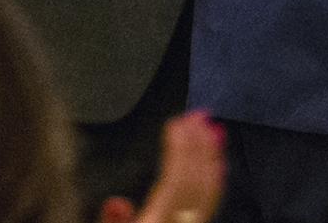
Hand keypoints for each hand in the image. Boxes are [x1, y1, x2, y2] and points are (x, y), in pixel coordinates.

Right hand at [99, 110, 225, 222]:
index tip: (177, 123)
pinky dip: (216, 180)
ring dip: (211, 156)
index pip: (175, 182)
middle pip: (196, 181)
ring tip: (211, 129)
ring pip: (209, 191)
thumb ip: (109, 222)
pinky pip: (211, 204)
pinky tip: (218, 165)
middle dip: (199, 145)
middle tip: (199, 115)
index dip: (179, 149)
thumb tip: (115, 202)